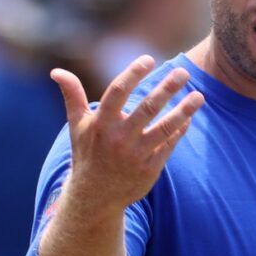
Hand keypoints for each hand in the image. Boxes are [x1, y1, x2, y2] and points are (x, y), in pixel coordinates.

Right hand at [49, 56, 204, 213]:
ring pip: (164, 128)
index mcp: (101, 124)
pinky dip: (180, 130)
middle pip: (147, 108)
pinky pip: (168, 145)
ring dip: (183, 111)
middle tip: (183, 73)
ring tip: (199, 96)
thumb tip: (56, 71)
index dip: (133, 73)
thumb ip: (72, 95)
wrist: (94, 197)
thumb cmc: (87, 154)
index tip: (149, 58)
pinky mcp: (149, 169)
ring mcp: (135, 155)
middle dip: (167, 88)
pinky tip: (188, 117)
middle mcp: (118, 138)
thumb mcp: (76, 126)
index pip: (118, 92)